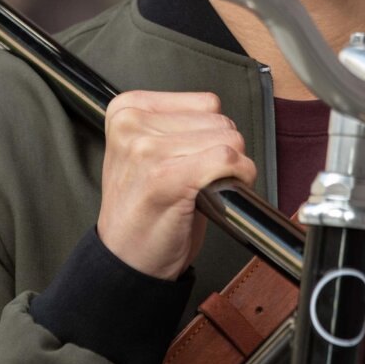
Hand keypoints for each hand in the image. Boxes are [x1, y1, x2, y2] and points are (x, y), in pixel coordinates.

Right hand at [95, 90, 254, 280]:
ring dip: (231, 167)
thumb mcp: (146, 152)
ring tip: (203, 188)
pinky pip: (227, 160)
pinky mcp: (165, 177)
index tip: (196, 158)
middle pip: (219, 120)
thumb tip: (222, 121)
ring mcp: (147, 150)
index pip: (204, 103)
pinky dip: (239, 177)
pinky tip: (219, 193)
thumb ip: (176, 125)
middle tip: (199, 179)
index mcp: (126, 110)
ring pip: (228, 139)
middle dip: (222, 150)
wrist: (127, 260)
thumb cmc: (144, 209)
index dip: (212, 134)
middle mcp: (133, 125)